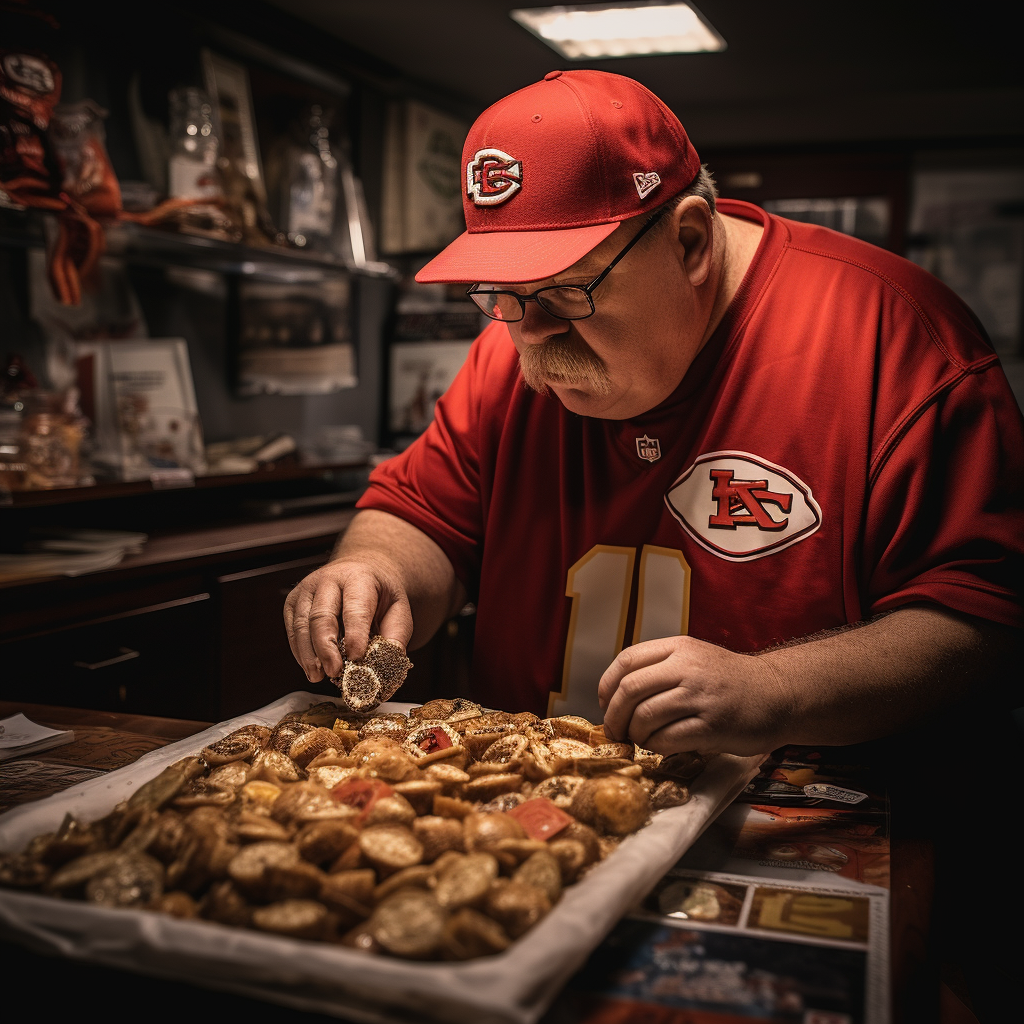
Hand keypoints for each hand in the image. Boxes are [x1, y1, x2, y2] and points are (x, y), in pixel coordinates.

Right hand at [283, 554, 412, 682]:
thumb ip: (396, 633)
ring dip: (309, 655)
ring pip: (302, 624)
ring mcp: (307, 589)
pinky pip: (293, 629)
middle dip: (326, 648)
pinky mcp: (293, 601)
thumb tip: (390, 659)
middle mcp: (328, 579)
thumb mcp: (398, 607)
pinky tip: (311, 667)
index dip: (355, 635)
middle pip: (322, 616)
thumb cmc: (378, 592)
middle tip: (334, 672)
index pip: (354, 608)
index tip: (357, 658)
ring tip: (318, 676)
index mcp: (358, 578)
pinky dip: (300, 652)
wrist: (360, 570)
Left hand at [597, 636, 789, 755]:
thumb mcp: (695, 658)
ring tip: (639, 739)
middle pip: (630, 689)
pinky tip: (660, 746)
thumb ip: (661, 667)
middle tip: (614, 730)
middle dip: (614, 715)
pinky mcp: (714, 725)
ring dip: (635, 733)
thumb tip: (615, 693)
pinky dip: (656, 746)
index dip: (607, 684)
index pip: (627, 660)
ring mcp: (701, 696)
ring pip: (646, 716)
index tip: (605, 703)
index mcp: (679, 647)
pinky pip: (668, 739)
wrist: (779, 694)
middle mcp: (688, 667)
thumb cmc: (730, 681)